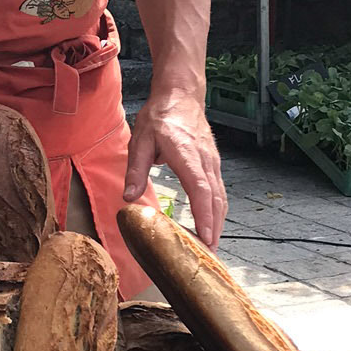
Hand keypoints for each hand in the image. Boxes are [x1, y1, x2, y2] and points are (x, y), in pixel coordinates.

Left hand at [124, 87, 226, 247]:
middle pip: (215, 199)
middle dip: (214, 228)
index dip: (204, 215)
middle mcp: (205, 160)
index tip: (206, 237)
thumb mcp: (140, 140)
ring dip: (218, 222)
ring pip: (221, 197)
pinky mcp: (213, 163)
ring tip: (211, 247)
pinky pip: (219, 190)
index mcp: (187, 154)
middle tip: (209, 256)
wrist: (181, 94)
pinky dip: (217, 210)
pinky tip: (212, 224)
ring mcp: (213, 161)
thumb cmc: (160, 116)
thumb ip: (135, 170)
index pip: (200, 189)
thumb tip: (129, 198)